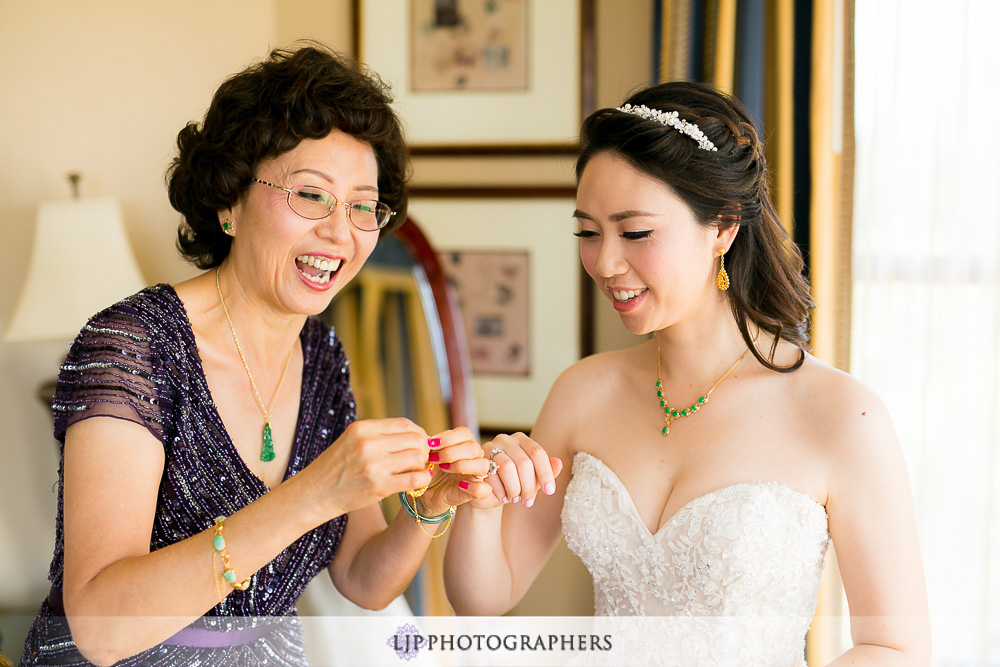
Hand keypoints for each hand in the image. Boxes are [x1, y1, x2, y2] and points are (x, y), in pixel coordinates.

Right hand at [302, 418, 432, 518]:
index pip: (405, 424)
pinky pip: (414, 479)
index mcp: (363, 429)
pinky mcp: (378, 486)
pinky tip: (418, 481)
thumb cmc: (335, 468)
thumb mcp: (352, 441)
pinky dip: (422, 480)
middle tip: (420, 459)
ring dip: (422, 465)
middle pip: (416, 439)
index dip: (418, 433)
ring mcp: (374, 465)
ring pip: (418, 457)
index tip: (419, 443)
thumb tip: (413, 435)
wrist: (314, 494)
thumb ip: (378, 435)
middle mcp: (369, 443)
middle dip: (424, 449)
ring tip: (415, 470)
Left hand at [417, 427, 492, 514]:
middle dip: (450, 452)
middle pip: (473, 447)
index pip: (465, 433)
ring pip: (482, 465)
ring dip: (460, 465)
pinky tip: (460, 485)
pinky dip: (473, 487)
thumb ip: (431, 447)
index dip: (448, 437)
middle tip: (433, 458)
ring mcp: (476, 475)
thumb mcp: (428, 456)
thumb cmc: (429, 471)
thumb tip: (428, 441)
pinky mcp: (474, 493)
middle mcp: (474, 458)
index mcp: (464, 444)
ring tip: (444, 469)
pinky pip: (484, 489)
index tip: (430, 443)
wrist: (425, 493)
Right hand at [471, 432, 563, 508]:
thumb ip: (546, 471)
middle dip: (529, 486)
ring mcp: (489, 448)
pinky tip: (503, 497)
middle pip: (524, 462)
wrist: (488, 494)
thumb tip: (559, 463)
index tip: (549, 491)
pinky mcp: (476, 461)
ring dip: (514, 488)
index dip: (545, 473)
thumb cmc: (513, 484)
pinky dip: (500, 491)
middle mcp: (505, 439)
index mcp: (521, 440)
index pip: (538, 453)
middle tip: (529, 502)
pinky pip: (491, 475)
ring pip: (507, 467)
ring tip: (515, 499)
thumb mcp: (532, 479)